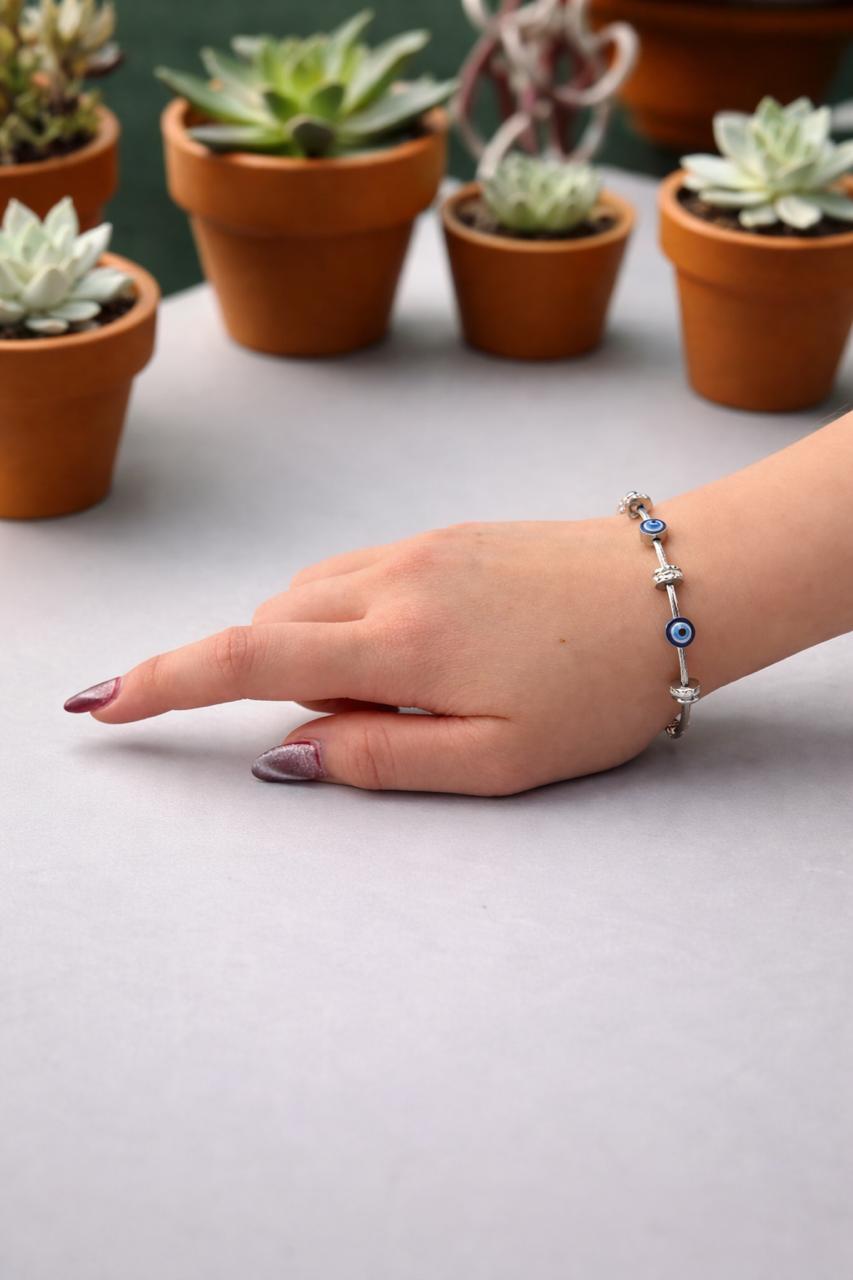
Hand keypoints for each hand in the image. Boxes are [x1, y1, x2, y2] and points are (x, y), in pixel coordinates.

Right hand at [64, 518, 678, 794]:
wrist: (681, 593)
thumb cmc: (603, 688)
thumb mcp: (500, 761)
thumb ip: (382, 760)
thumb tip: (290, 755)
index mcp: (402, 643)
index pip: (246, 657)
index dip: (161, 682)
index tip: (100, 701)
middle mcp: (393, 579)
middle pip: (271, 622)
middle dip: (267, 679)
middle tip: (371, 728)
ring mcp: (418, 547)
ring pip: (313, 596)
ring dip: (315, 650)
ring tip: (413, 696)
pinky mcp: (444, 534)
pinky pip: (357, 576)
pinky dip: (350, 619)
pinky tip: (419, 653)